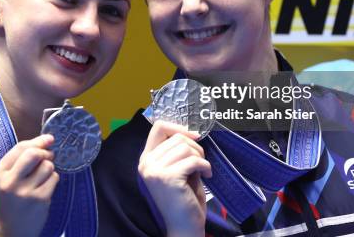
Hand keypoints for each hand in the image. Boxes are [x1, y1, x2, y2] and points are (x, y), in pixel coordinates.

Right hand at [0, 134, 58, 236]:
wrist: (8, 231)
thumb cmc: (9, 200)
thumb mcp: (5, 179)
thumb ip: (20, 159)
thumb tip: (47, 139)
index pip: (20, 148)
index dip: (38, 141)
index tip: (48, 139)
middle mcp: (10, 182)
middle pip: (34, 154)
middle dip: (45, 152)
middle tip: (47, 157)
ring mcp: (26, 192)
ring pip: (47, 166)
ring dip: (49, 168)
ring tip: (42, 177)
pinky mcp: (40, 200)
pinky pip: (54, 178)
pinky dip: (53, 179)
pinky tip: (45, 187)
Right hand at [138, 121, 211, 236]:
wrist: (183, 228)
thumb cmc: (183, 200)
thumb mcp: (176, 170)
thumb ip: (177, 152)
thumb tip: (192, 131)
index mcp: (146, 159)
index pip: (158, 127)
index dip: (178, 127)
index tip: (194, 136)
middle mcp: (146, 163)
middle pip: (177, 137)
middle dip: (195, 147)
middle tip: (201, 163)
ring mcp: (155, 170)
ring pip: (185, 147)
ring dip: (200, 157)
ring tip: (203, 171)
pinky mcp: (168, 177)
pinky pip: (193, 160)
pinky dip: (205, 166)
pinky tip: (207, 175)